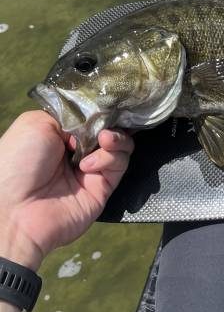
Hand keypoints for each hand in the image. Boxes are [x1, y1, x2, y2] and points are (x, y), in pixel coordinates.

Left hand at [0, 111, 133, 270]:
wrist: (15, 208)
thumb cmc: (18, 161)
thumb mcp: (37, 123)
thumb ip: (73, 115)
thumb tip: (96, 125)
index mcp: (60, 134)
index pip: (91, 116)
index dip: (101, 110)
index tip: (108, 103)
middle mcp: (77, 151)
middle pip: (110, 128)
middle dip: (112, 121)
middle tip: (106, 123)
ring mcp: (91, 170)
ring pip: (121, 145)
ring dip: (116, 137)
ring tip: (103, 139)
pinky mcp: (103, 188)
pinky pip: (119, 164)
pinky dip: (109, 158)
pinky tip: (88, 164)